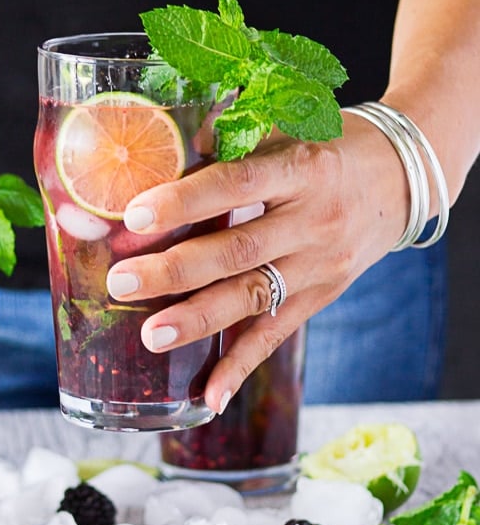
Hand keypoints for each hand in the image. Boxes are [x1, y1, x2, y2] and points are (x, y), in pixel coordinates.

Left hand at [106, 112, 409, 412]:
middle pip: (240, 252)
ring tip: (151, 337)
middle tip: (122, 282)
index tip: (136, 217)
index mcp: (302, 169)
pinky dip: (242, 367)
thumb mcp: (291, 126)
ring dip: (199, 321)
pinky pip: (277, 335)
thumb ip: (233, 136)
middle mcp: (313, 221)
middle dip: (177, 271)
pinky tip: (210, 398)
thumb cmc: (333, 146)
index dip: (187, 201)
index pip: (238, 185)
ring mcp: (319, 266)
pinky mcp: (321, 297)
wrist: (402, 177)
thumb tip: (170, 145)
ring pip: (254, 299)